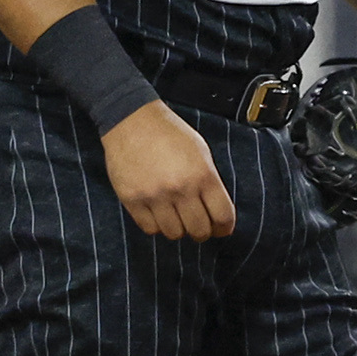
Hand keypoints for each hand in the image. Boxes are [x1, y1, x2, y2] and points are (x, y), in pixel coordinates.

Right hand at [104, 102, 236, 240]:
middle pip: (199, 230)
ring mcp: (154, 196)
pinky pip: (149, 228)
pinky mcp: (132, 199)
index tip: (223, 229)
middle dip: (203, 232)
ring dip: (179, 230)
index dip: (225, 227)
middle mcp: (180, 189)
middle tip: (200, 227)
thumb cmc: (170, 134)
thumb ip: (210, 181)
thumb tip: (217, 209)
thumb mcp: (202, 153)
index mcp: (203, 175)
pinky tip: (159, 216)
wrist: (132, 121)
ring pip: (174, 233)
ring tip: (179, 220)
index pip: (223, 216)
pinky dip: (157, 227)